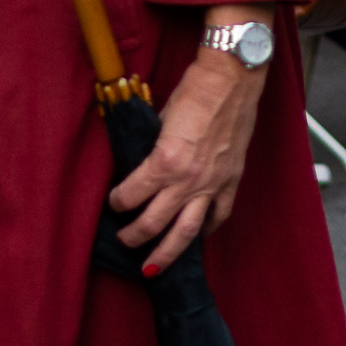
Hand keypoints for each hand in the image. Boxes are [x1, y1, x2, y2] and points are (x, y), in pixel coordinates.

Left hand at [108, 10, 267, 274]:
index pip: (130, 195)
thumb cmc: (194, 90)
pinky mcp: (231, 181)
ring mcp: (212, 184)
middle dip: (134, 237)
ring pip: (186, 233)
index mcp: (164, 161)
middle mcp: (187, 180)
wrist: (232, 78)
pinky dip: (205, 231)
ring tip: (152, 266)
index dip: (117, 201)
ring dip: (166, 253)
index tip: (113, 202)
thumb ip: (151, 148)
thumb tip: (139, 165)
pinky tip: (196, 237)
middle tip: (124, 241)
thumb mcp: (161, 119)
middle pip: (154, 223)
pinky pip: (218, 217)